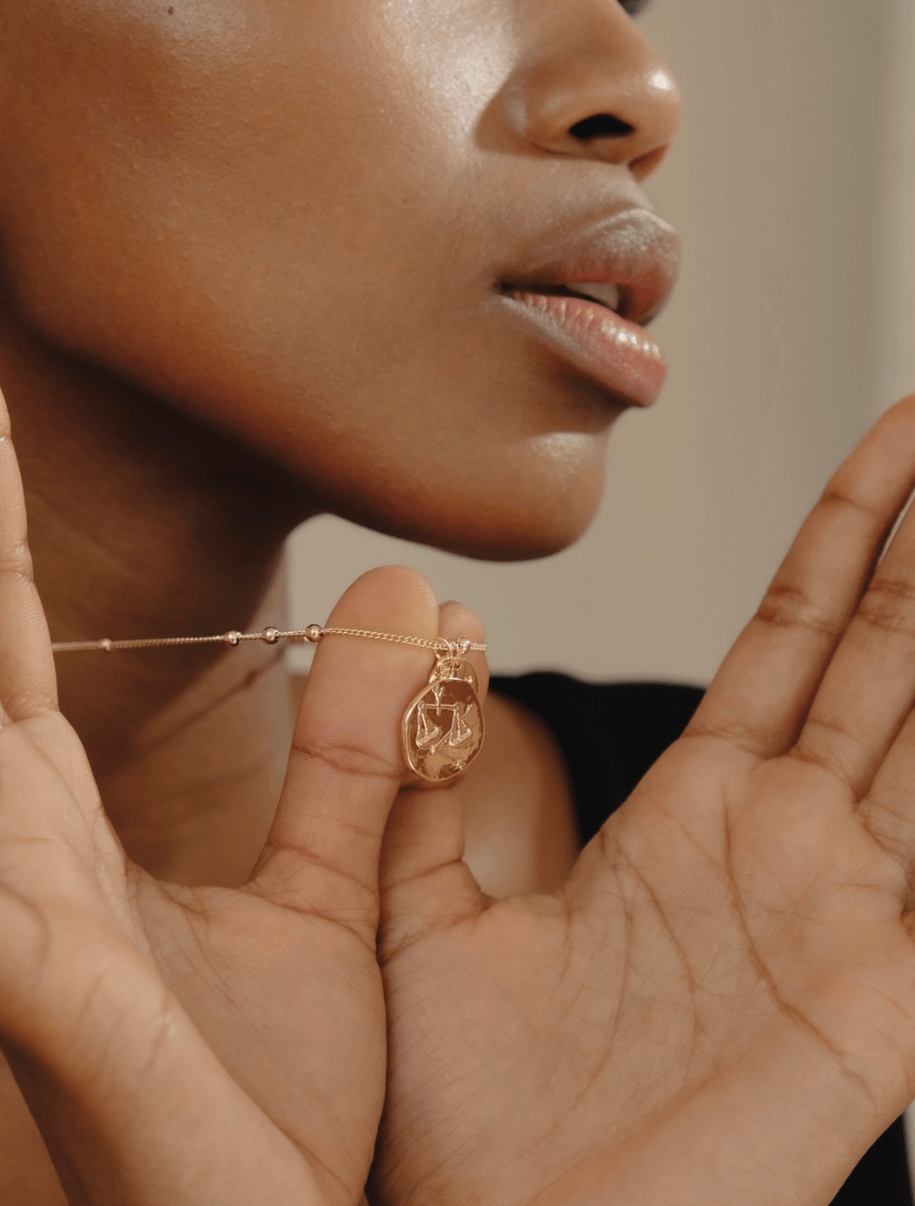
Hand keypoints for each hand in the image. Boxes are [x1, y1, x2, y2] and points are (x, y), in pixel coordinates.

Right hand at [0, 387, 445, 1204]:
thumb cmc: (276, 1100)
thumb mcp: (333, 893)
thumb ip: (361, 751)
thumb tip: (416, 597)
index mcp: (65, 832)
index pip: (12, 642)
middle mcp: (24, 865)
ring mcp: (29, 935)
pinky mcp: (59, 1011)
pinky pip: (9, 918)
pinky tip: (5, 810)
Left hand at [374, 395, 914, 1205]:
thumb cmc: (460, 1112)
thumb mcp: (419, 909)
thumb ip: (414, 774)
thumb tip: (427, 631)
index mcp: (695, 814)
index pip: (794, 638)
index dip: (848, 541)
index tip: (891, 443)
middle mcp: (787, 845)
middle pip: (887, 654)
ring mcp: (846, 912)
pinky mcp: (880, 1001)